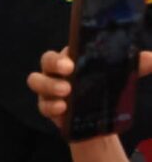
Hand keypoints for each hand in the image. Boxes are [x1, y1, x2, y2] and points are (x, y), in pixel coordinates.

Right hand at [27, 47, 151, 128]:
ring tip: (65, 93)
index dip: (62, 53)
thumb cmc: (103, 92)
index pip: (62, 50)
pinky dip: (50, 106)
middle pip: (45, 60)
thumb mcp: (119, 79)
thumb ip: (135, 67)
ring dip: (49, 85)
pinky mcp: (47, 107)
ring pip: (36, 81)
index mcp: (71, 59)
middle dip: (54, 64)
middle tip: (68, 71)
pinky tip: (62, 109)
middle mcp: (55, 71)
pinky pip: (42, 105)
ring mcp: (48, 89)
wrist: (97, 121)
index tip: (72, 59)